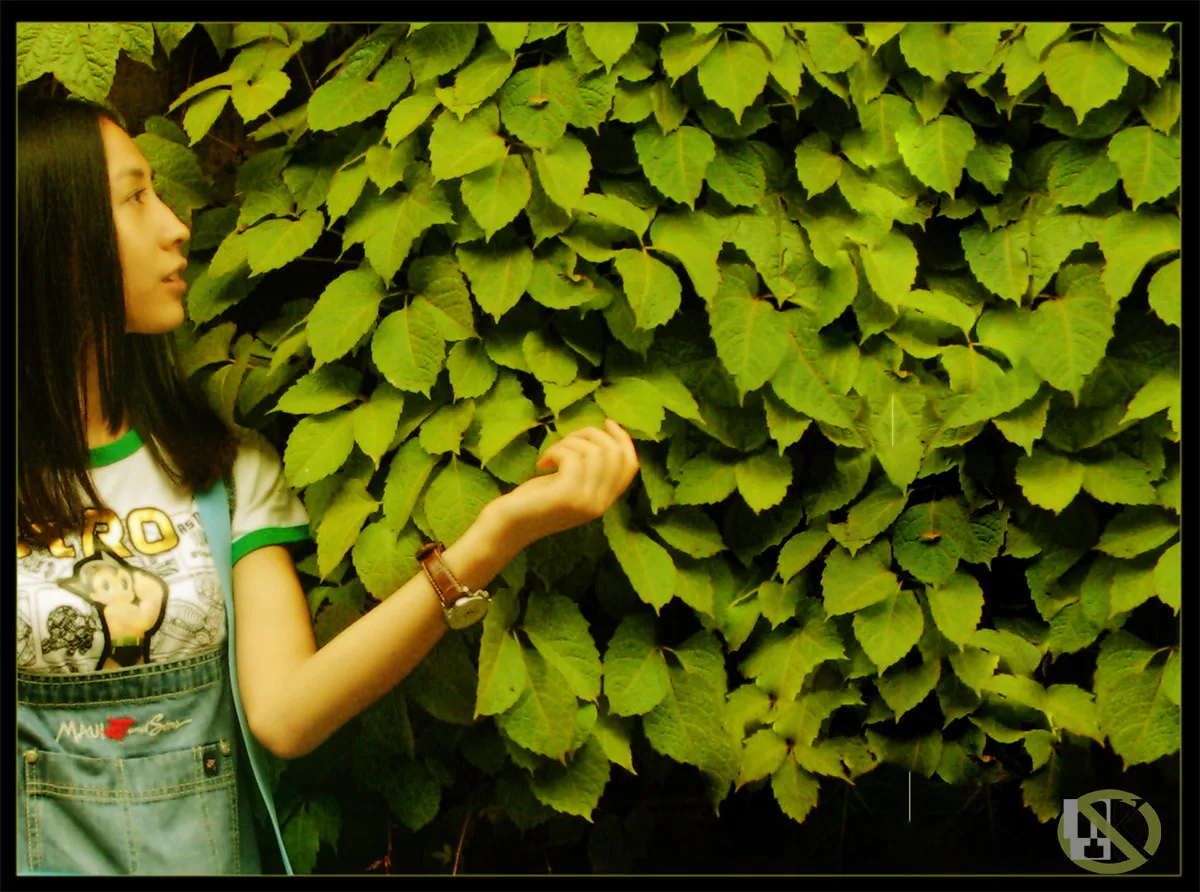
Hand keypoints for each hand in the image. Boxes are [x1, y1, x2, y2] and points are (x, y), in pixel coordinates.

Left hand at [489, 419, 639, 550]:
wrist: (507, 527)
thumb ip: (588, 467)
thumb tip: (603, 431)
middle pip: (614, 453)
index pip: (630, 465)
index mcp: (604, 501)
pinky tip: (543, 463)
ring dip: (569, 442)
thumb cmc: (534, 500)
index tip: (607, 422)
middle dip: (590, 435)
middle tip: (565, 441)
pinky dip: (556, 451)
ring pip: (594, 452)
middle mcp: (601, 504)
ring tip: (551, 454)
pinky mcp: (567, 495)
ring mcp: (586, 501)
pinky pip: (573, 457)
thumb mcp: (568, 482)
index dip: (623, 439)